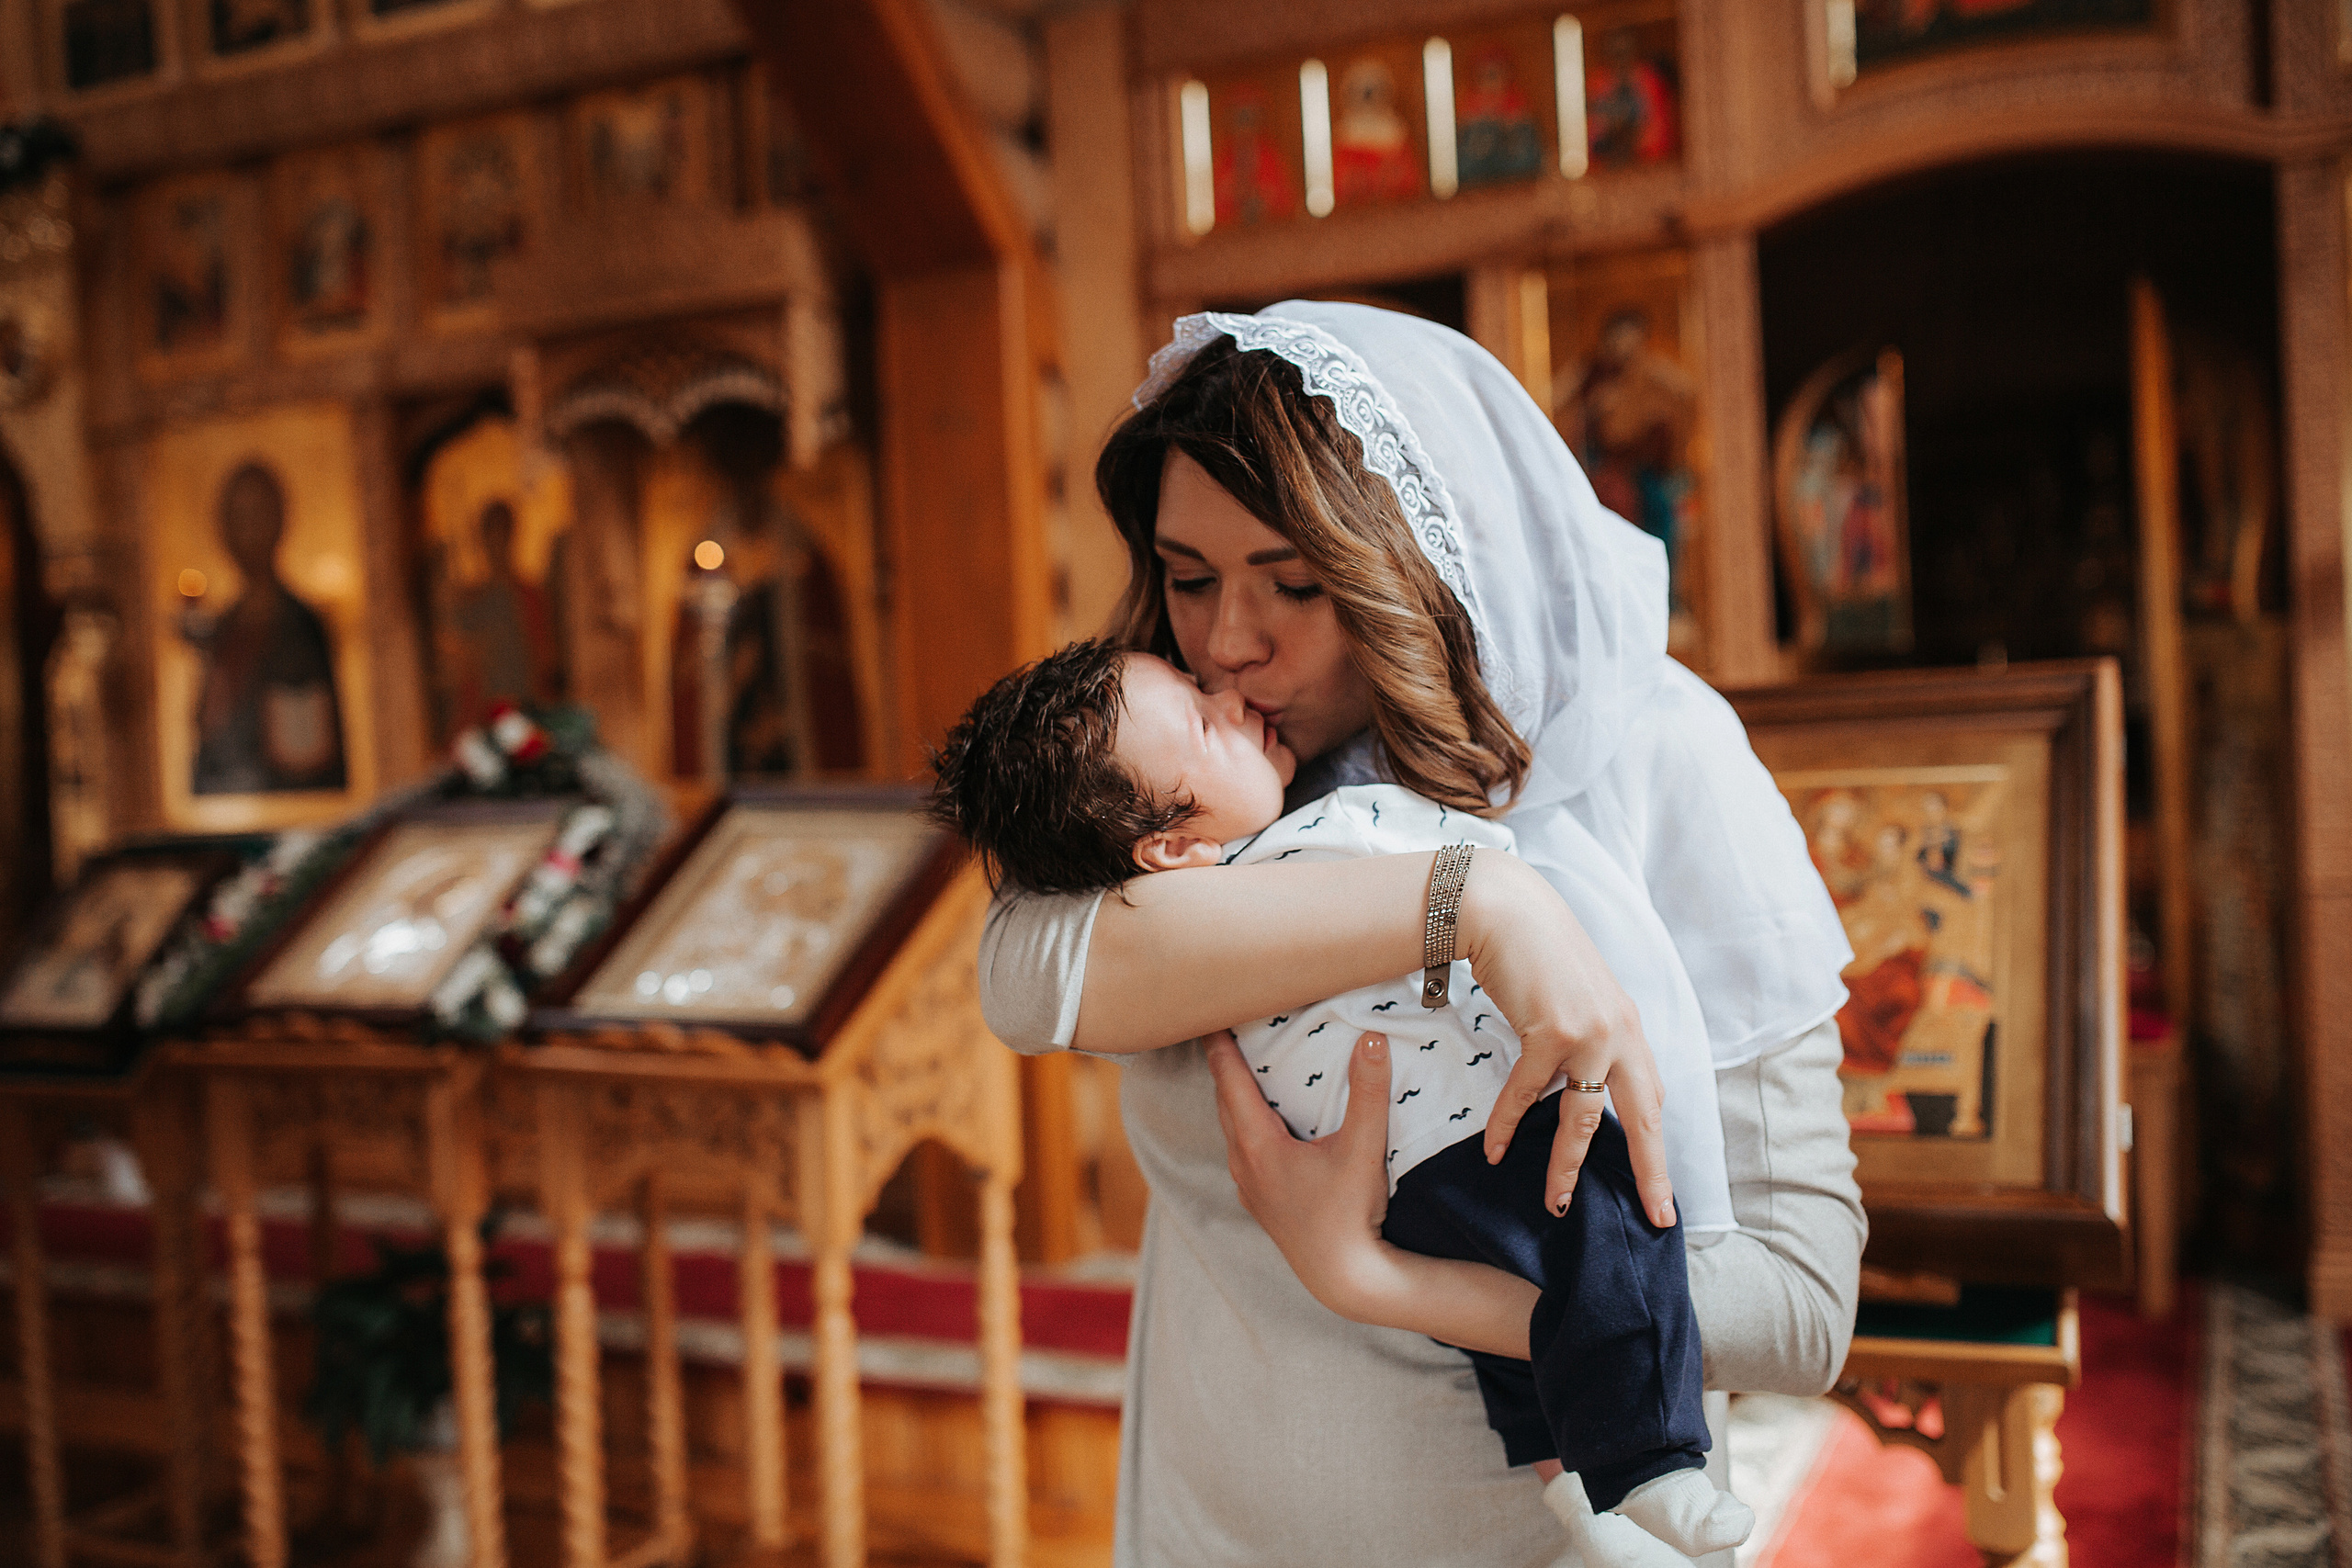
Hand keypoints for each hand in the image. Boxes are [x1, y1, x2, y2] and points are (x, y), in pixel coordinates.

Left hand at [1204, 1028, 1394, 1318]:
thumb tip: (1372, 1039)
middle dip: (1223, 1065)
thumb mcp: (1363, 1148)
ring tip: (1242, 1069)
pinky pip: (1242, 1152)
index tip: (1209, 1014)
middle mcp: (1244, 1164)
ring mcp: (1250, 1187)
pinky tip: (1263, 1126)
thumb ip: (1369, 1092)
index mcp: (1258, 1145)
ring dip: (1232, 1097)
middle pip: (1224, 1102)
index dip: (1218, 1045)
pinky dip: (1244, 1126)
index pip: (1229, 1081)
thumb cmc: (1350, 1214)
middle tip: (1224, 1029)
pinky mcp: (1262, 1203)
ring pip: (1231, 1129)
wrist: (1345, 1278)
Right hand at [1458, 852, 1675, 1227]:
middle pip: (1643, 1118)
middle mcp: (1621, 1033)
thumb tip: (1575, 1084)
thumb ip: (1586, 1040)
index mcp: (1629, 1028)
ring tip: (1555, 1200)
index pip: (1651, 1098)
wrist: (1506, 909)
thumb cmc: (1534, 953)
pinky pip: (1528, 1092)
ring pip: (1584, 1117)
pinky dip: (1508, 1122)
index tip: (1662, 1189)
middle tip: (1658, 1216)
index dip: (1656, 1146)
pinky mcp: (1554, 1030)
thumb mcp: (1575, 999)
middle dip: (1651, 1171)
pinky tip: (1496, 1149)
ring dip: (1567, 1163)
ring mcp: (1591, 1032)